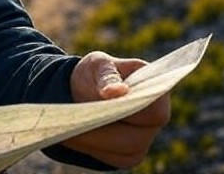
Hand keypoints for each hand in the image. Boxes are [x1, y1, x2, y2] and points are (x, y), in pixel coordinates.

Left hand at [61, 51, 169, 168]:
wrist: (85, 88)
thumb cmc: (96, 72)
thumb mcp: (98, 64)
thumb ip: (108, 76)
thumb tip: (117, 91)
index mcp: (156, 89)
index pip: (155, 111)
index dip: (132, 111)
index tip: (104, 104)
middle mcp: (154, 118)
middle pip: (136, 138)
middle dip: (104, 132)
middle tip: (75, 123)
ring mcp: (143, 138)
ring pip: (123, 152)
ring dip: (94, 142)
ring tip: (68, 128)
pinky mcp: (127, 154)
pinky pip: (111, 158)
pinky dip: (90, 148)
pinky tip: (72, 135)